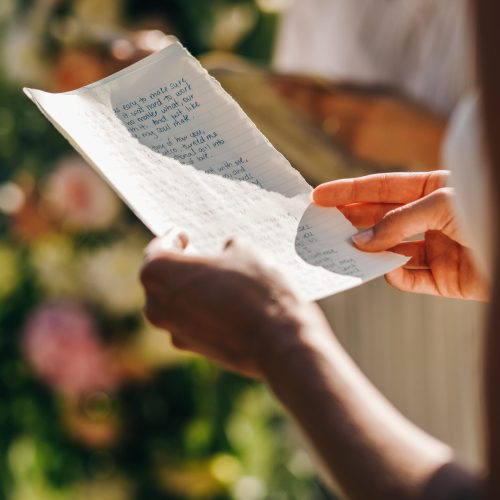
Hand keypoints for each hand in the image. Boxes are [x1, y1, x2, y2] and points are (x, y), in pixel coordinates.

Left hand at [140, 230, 319, 376]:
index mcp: (160, 271)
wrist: (276, 341)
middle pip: (160, 278)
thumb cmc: (257, 290)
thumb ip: (227, 248)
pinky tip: (225, 305)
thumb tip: (227, 252)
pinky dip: (200, 311)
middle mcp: (156, 303)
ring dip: (188, 290)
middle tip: (198, 255)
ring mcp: (172, 329)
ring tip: (215, 280)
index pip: (158, 248)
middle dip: (178, 265)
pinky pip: (189, 322)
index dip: (172, 238)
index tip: (183, 235)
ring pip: (173, 302)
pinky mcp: (191, 348)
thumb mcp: (245, 251)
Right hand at [313, 171, 488, 300]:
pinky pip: (408, 278)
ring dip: (368, 251)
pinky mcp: (441, 278)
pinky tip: (388, 269)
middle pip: (380, 219)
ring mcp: (434, 248)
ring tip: (345, 251)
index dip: (349, 191)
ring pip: (389, 250)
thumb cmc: (486, 211)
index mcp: (430, 190)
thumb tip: (360, 241)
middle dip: (351, 222)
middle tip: (321, 226)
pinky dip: (395, 275)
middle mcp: (428, 218)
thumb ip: (396, 222)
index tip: (319, 196)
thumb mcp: (439, 204)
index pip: (381, 189)